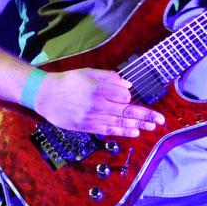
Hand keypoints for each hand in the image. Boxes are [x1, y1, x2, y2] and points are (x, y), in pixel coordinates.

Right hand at [33, 68, 164, 136]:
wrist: (45, 96)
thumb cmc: (67, 81)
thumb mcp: (88, 72)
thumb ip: (108, 77)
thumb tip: (128, 86)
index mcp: (97, 89)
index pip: (123, 96)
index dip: (129, 96)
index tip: (129, 96)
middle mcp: (96, 105)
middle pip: (126, 111)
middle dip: (146, 116)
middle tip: (161, 120)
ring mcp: (92, 117)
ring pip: (119, 122)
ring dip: (138, 125)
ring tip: (152, 126)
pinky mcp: (87, 127)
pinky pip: (108, 130)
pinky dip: (122, 132)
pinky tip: (134, 132)